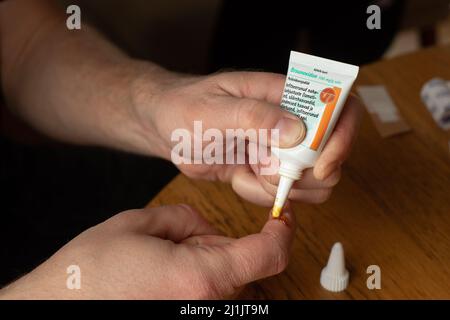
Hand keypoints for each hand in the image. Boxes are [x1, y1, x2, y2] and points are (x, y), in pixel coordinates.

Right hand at [0, 204, 295, 298]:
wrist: (57, 308)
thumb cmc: (89, 273)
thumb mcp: (139, 224)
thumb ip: (185, 219)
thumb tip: (205, 228)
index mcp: (200, 276)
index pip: (267, 255)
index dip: (281, 232)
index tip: (282, 217)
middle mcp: (207, 306)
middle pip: (243, 267)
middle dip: (220, 246)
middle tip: (180, 240)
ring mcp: (198, 317)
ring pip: (225, 282)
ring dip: (206, 264)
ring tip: (161, 262)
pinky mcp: (188, 319)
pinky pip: (208, 297)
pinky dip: (196, 281)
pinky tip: (161, 278)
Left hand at [130, 69, 362, 205]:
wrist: (166, 129)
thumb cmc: (185, 107)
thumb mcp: (213, 109)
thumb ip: (253, 116)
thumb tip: (296, 130)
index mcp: (283, 96)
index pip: (338, 109)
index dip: (342, 138)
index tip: (320, 167)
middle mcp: (290, 124)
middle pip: (330, 156)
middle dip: (302, 175)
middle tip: (265, 169)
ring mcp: (281, 150)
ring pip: (310, 182)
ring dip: (279, 187)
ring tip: (246, 170)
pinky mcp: (267, 172)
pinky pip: (281, 194)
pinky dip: (259, 193)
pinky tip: (237, 176)